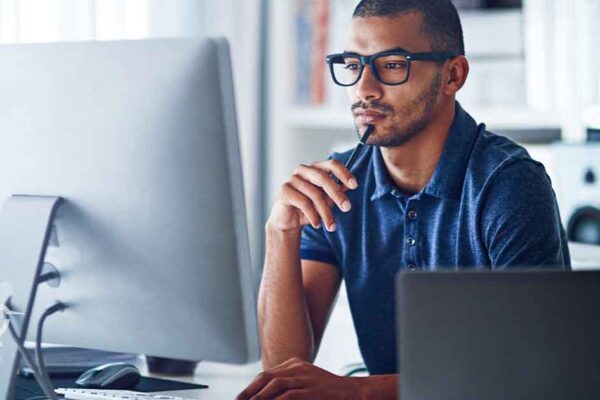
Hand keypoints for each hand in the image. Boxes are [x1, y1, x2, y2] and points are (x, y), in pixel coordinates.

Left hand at [236, 357, 363, 399]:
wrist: (354, 393)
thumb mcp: (306, 384)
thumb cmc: (328, 393)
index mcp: (294, 365)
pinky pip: (288, 396)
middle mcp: (297, 368)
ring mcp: (305, 377)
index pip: (267, 374)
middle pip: (266, 377)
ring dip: (259, 397)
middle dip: (250, 392)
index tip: (241, 398)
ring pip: (275, 385)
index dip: (251, 387)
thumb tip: (268, 395)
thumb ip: (289, 387)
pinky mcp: (311, 390)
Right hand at [267, 160, 357, 232]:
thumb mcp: (326, 200)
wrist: (288, 220)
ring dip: (325, 213)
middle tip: (347, 208)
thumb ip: (336, 192)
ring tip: (331, 226)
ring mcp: (292, 179)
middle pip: (323, 178)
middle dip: (337, 194)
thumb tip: (348, 187)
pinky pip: (303, 202)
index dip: (344, 173)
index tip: (354, 185)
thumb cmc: (309, 208)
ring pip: (314, 194)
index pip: (332, 164)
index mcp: (315, 168)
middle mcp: (303, 170)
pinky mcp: (284, 190)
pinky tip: (317, 224)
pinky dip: (313, 216)